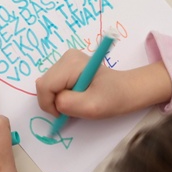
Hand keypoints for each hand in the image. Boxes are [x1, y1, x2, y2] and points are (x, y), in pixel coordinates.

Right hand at [36, 50, 171, 119]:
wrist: (126, 90)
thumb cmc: (113, 98)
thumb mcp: (92, 107)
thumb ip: (69, 104)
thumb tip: (55, 102)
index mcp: (72, 63)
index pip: (45, 86)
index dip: (49, 104)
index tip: (64, 114)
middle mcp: (66, 56)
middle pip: (44, 84)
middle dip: (54, 101)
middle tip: (73, 108)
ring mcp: (66, 59)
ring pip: (47, 85)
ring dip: (57, 98)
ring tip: (78, 100)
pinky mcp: (66, 65)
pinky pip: (52, 84)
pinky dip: (60, 94)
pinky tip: (75, 95)